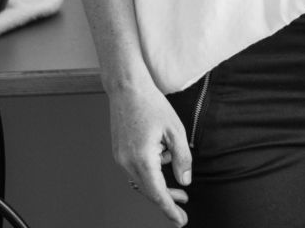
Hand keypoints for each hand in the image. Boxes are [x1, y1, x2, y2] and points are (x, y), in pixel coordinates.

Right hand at [109, 80, 192, 225]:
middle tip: (183, 205)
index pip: (157, 193)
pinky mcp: (119, 152)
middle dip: (167, 199)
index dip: (170, 209)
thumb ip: (182, 158)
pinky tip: (163, 158)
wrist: (128, 89)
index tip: (180, 221)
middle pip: (148, 191)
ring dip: (159, 184)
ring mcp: (120, 158)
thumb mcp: (176, 131)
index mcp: (142, 159)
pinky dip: (151, 172)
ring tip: (178, 179)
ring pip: (142, 181)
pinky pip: (136, 170)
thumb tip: (185, 180)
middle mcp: (126, 162)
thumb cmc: (152, 105)